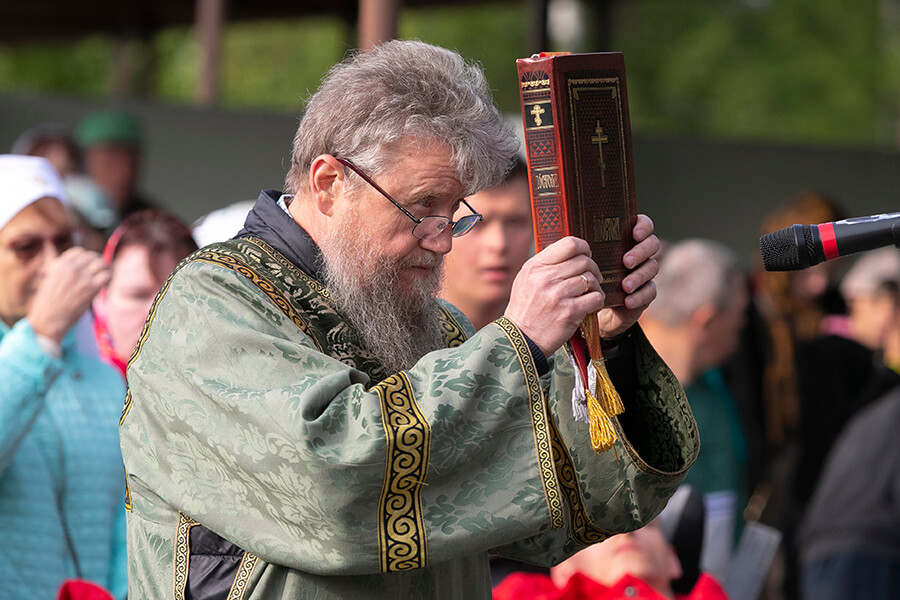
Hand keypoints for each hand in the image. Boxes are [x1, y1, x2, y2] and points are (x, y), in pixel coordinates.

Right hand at [27, 247, 110, 343]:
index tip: (90, 264)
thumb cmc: (48, 302)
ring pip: (101, 264)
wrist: (48, 319)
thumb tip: (72, 259)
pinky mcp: (90, 289)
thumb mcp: (49, 278)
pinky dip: (109, 278)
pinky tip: (106, 284)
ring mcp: (81, 277)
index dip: (87, 257)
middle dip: (98, 262)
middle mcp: (71, 268)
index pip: (80, 252)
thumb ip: (61, 268)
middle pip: (92, 256)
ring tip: (104, 276)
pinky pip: (106, 276)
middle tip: (101, 270)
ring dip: (105, 269)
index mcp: (59, 264)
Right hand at [503, 236, 605, 356]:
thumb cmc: (525, 309)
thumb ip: (544, 265)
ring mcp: (558, 294)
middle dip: (593, 269)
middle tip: (592, 279)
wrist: (521, 339)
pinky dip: (597, 301)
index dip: (584, 247)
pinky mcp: (569, 311)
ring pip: (591, 279)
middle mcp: (546, 278)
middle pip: (584, 261)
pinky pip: (596, 298)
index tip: (586, 255)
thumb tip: (570, 252)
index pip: (569, 244)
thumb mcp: (526, 280)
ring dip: (595, 287)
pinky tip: (590, 306)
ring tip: (589, 294)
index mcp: (535, 266)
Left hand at [597, 214, 659, 337]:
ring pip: (652, 267)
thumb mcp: (585, 261)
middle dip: (640, 252)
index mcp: (626, 239)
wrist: (594, 307)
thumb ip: (585, 247)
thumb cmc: (589, 276)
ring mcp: (645, 271)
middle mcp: (640, 252)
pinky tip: (628, 300)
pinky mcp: (647, 291)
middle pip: (652, 244)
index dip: (643, 226)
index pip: (643, 224)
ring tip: (625, 285)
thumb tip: (572, 237)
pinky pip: (650, 291)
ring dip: (639, 276)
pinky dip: (639, 296)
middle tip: (626, 262)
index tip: (635, 234)